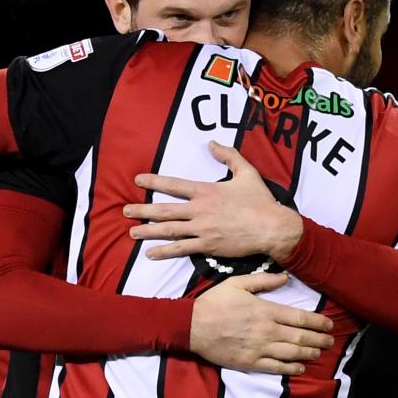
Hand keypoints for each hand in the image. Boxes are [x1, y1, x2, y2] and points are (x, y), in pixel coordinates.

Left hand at [124, 141, 305, 263]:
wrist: (272, 227)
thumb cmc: (260, 200)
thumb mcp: (247, 172)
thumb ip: (229, 156)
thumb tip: (212, 143)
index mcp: (206, 191)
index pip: (174, 184)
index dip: (154, 181)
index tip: (138, 180)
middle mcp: (200, 209)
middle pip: (164, 209)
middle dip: (142, 210)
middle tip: (125, 211)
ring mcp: (202, 229)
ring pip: (168, 229)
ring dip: (148, 231)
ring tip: (131, 232)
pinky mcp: (207, 246)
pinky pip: (181, 249)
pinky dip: (164, 251)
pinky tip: (150, 254)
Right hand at [189, 272, 334, 374]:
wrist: (191, 326)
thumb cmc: (213, 303)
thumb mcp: (237, 284)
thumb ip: (263, 281)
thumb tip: (285, 278)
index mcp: (265, 311)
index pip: (299, 317)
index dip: (317, 322)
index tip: (329, 324)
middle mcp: (266, 331)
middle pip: (300, 337)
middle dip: (319, 339)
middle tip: (331, 341)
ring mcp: (259, 348)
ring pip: (292, 353)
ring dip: (309, 353)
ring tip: (319, 353)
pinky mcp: (250, 362)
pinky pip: (275, 367)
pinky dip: (291, 368)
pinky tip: (300, 367)